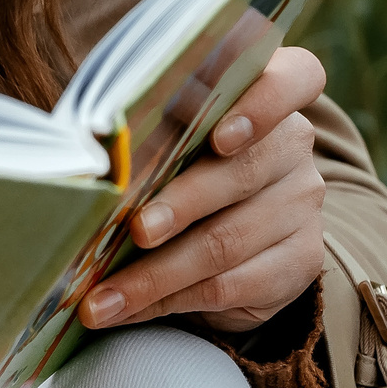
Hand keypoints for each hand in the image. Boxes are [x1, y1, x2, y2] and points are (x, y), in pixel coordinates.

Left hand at [80, 46, 328, 332]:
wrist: (228, 219)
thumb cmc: (173, 153)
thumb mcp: (162, 129)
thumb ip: (145, 127)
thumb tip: (84, 151)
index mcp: (267, 91)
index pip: (297, 78)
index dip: (262, 105)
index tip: (219, 136)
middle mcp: (294, 144)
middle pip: (242, 172)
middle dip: (180, 205)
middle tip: (134, 230)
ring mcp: (302, 204)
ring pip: (226, 241)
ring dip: (155, 274)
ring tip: (101, 296)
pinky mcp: (299, 260)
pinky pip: (229, 286)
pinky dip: (166, 300)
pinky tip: (123, 309)